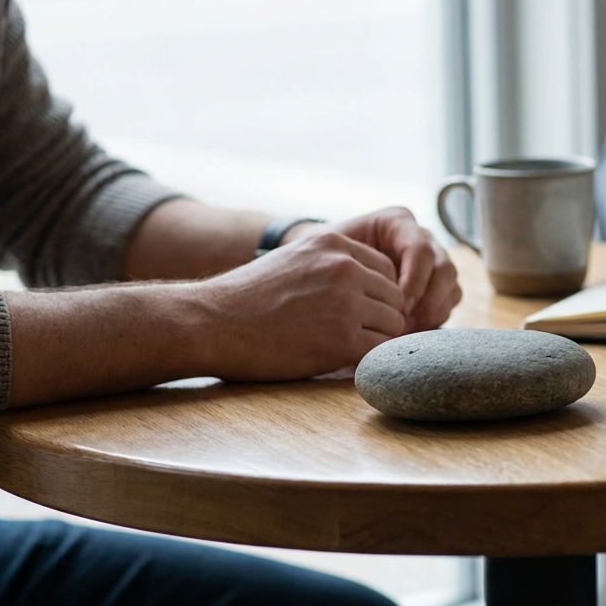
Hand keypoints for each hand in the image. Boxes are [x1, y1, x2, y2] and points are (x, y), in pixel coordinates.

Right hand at [195, 231, 407, 380]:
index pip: (387, 269)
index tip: (355, 313)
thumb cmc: (246, 298)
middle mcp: (345, 267)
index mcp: (335, 244)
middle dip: (378, 319)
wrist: (211, 323)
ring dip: (373, 340)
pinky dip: (368, 361)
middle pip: (395, 298)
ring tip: (339, 347)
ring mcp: (346, 302)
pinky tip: (342, 362)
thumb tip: (365, 285)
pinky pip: (380, 352)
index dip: (375, 296)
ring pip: (394, 325)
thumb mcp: (293, 259)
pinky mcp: (342, 339)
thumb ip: (331, 264)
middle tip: (349, 336)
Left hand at [284, 206, 460, 332]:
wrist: (323, 270)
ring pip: (451, 285)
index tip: (399, 305)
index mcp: (397, 222)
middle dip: (427, 299)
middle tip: (405, 321)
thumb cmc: (323, 261)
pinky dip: (435, 318)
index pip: (420, 249)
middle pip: (444, 267)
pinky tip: (411, 331)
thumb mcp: (331, 253)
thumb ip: (353, 265)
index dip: (414, 279)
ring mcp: (432, 261)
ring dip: (433, 311)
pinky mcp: (435, 285)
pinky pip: (450, 301)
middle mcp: (420, 238)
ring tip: (407, 329)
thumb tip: (376, 297)